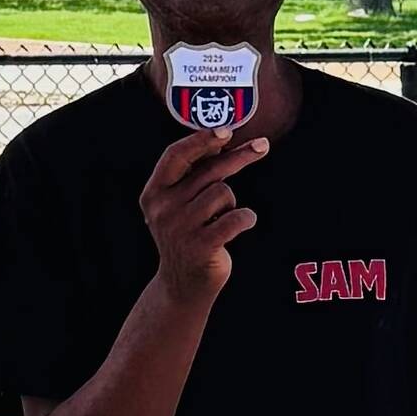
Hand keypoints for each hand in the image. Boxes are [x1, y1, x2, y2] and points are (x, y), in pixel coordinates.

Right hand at [140, 127, 267, 303]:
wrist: (181, 285)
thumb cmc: (188, 234)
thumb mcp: (179, 203)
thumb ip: (194, 173)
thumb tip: (220, 136)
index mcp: (154, 192)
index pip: (176, 155)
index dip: (201, 139)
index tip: (226, 130)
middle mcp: (163, 208)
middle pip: (209, 171)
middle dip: (239, 157)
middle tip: (262, 146)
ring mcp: (179, 228)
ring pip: (224, 194)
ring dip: (231, 204)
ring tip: (221, 220)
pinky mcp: (200, 246)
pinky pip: (236, 218)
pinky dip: (245, 218)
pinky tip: (242, 224)